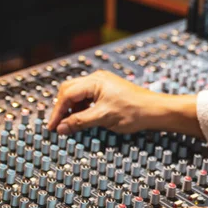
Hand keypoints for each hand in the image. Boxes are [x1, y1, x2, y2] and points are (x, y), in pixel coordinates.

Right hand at [48, 70, 201, 136]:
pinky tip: (83, 119)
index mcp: (94, 81)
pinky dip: (81, 108)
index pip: (67, 94)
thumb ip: (80, 122)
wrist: (155, 110)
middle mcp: (97, 79)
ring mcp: (102, 84)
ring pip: (78, 94)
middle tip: (59, 125)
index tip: (53, 127)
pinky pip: (87, 97)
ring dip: (72, 109)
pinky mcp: (107, 91)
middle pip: (69, 91)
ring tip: (71, 124)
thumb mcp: (103, 118)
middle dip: (62, 108)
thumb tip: (61, 128)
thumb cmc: (134, 111)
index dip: (58, 112)